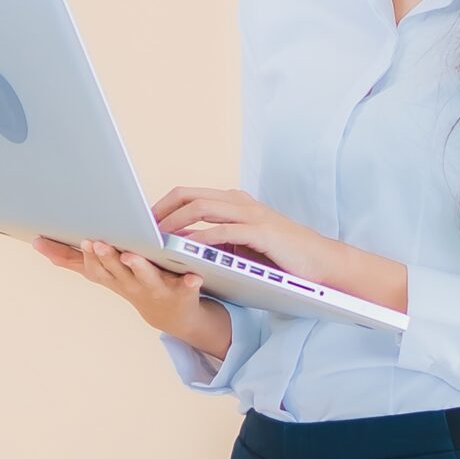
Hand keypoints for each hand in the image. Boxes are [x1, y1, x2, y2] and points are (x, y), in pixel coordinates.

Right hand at [31, 231, 212, 337]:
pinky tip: (194, 276)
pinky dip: (189, 283)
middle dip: (107, 258)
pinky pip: (186, 288)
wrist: (173, 315)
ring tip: (134, 257)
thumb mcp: (101, 272)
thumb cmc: (134, 283)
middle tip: (98, 244)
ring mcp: (156, 290)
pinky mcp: (182, 293)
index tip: (82, 241)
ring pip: (146, 278)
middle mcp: (131, 285)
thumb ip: (70, 259)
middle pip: (116, 271)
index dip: (88, 256)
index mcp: (113, 277)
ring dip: (140, 269)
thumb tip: (36, 242)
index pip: (95, 267)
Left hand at [150, 187, 343, 286]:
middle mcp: (238, 202)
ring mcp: (250, 215)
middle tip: (139, 230)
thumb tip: (181, 248)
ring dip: (175, 222)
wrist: (320, 263)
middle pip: (189, 196)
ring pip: (202, 208)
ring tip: (155, 239)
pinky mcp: (261, 232)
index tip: (140, 224)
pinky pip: (224, 231)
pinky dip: (202, 238)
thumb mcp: (241, 247)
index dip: (162, 206)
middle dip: (160, 211)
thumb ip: (216, 241)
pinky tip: (186, 249)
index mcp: (232, 203)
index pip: (188, 195)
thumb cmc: (280, 258)